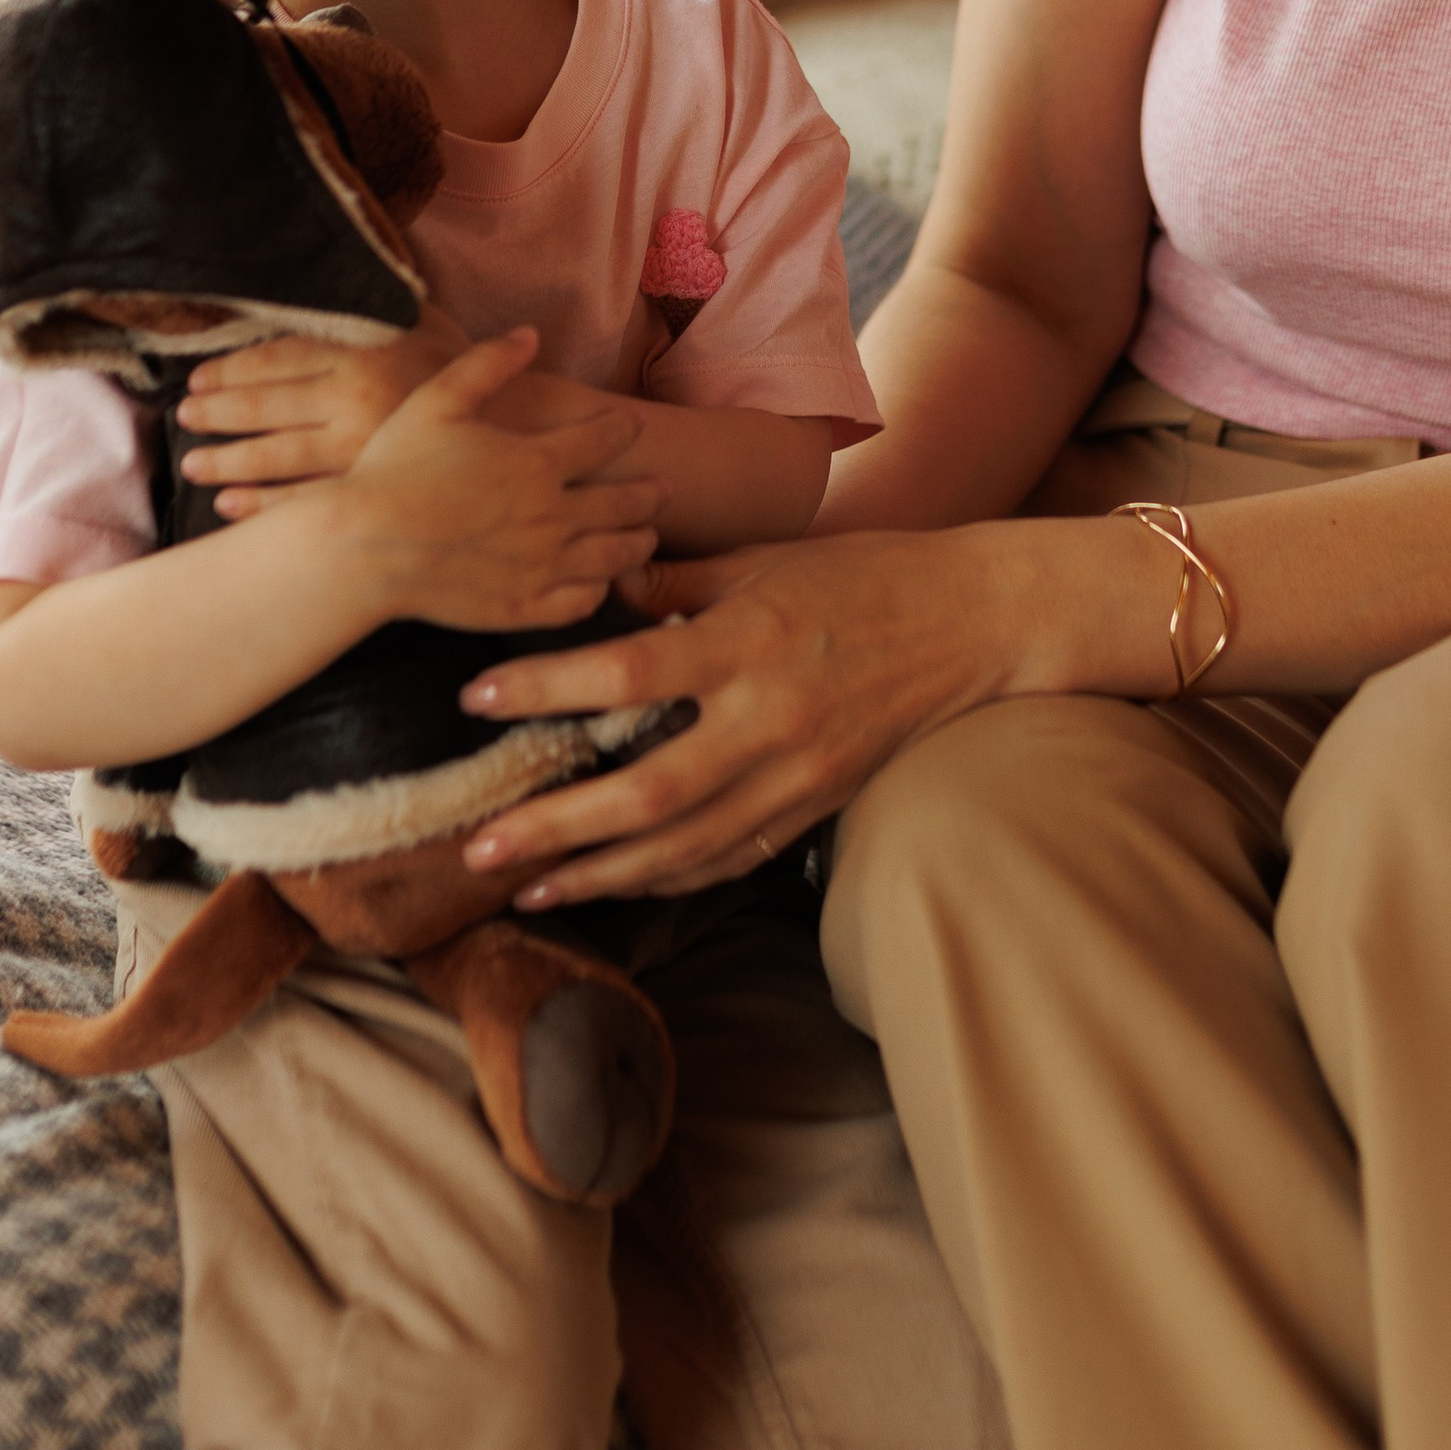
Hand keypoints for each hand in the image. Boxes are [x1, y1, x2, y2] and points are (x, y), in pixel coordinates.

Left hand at [183, 301, 469, 512]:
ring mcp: (359, 447)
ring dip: (227, 461)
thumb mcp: (422, 317)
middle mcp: (353, 397)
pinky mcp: (368, 486)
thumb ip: (372, 305)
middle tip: (185, 418)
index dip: (232, 370)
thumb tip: (329, 280)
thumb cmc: (462, 368)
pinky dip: (261, 504)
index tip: (200, 380)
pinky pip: (303, 498)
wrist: (520, 424)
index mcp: (360, 350)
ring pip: (275, 455)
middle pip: (264, 406)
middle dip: (216, 415)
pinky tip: (230, 506)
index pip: (276, 358)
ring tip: (195, 466)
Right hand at [334, 330, 662, 632]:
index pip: (605, 441)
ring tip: (647, 536)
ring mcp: (543, 566)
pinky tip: (600, 582)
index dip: (624, 430)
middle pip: (626, 503)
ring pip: (614, 555)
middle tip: (665, 489)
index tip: (634, 427)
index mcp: (538, 461)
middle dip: (651, 493)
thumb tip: (530, 333)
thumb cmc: (393, 469)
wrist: (362, 548)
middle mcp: (553, 514)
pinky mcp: (524, 607)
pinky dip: (600, 590)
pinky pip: (582, 602)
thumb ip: (488, 363)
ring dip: (638, 542)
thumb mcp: (438, 400)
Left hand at [451, 521, 1058, 901]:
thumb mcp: (769, 559)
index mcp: (748, 641)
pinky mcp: (819, 803)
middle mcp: (770, 717)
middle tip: (478, 845)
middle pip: (647, 791)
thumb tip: (599, 585)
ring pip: (686, 845)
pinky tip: (615, 886)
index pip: (628, 671)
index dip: (547, 688)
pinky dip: (669, 878)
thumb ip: (680, 579)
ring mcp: (798, 772)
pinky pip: (732, 857)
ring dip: (600, 875)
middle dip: (556, 825)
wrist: (975, 622)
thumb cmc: (866, 574)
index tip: (475, 699)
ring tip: (527, 890)